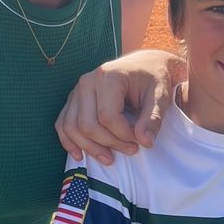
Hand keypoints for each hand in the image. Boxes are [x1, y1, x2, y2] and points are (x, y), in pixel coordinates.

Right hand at [55, 50, 185, 165]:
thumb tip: (145, 142)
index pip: (107, 116)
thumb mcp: (160, 95)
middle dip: (108, 143)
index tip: (140, 140)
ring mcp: (77, 90)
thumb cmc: (152, 79)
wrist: (144, 64)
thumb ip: (153, 118)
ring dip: (89, 147)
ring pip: (72, 127)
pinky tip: (80, 154)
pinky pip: (63, 123)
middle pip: (87, 124)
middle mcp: (87, 82)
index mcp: (108, 76)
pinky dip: (68, 141)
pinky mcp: (73, 100)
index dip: (123, 135)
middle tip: (131, 150)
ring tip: (109, 159)